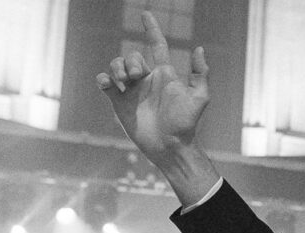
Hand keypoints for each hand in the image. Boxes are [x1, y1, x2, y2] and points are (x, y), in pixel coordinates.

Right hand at [96, 10, 217, 205]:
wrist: (170, 146)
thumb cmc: (186, 123)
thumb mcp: (199, 98)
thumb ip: (200, 74)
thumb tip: (199, 48)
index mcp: (164, 75)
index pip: (157, 45)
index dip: (151, 29)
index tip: (146, 14)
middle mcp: (147, 80)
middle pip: (132, 55)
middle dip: (131, 60)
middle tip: (137, 77)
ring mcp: (132, 91)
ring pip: (116, 65)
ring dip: (117, 68)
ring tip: (124, 81)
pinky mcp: (120, 102)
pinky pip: (105, 83)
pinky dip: (103, 79)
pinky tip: (109, 84)